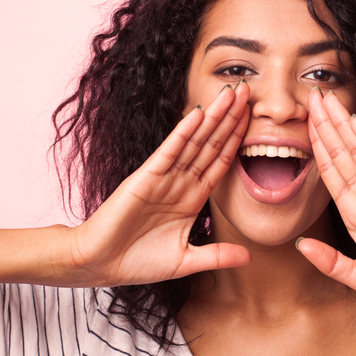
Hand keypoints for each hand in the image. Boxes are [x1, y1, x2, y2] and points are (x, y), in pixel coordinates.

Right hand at [62, 83, 251, 286]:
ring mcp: (163, 178)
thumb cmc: (137, 262)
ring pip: (194, 142)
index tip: (255, 119)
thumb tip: (249, 256)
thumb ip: (217, 256)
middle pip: (211, 144)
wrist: (100, 265)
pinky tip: (197, 115)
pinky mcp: (144, 178)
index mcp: (192, 198)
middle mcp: (180, 183)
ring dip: (213, 117)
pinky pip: (168, 152)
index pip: (220, 162)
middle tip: (249, 90)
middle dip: (230, 118)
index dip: (238, 140)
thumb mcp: (186, 261)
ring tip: (231, 93)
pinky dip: (183, 133)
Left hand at [296, 88, 355, 306]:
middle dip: (323, 126)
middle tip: (308, 96)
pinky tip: (354, 121)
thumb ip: (330, 261)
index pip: (329, 173)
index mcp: (354, 213)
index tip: (299, 125)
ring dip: (341, 124)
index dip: (314, 148)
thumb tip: (300, 245)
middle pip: (340, 154)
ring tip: (325, 99)